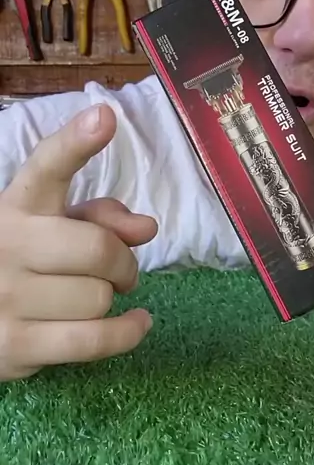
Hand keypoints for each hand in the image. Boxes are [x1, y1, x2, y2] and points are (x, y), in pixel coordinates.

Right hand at [0, 104, 157, 380]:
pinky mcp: (16, 346)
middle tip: (120, 272)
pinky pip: (94, 340)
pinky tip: (136, 323)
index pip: (46, 168)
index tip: (104, 118)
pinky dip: (127, 334)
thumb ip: (98, 216)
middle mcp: (7, 245)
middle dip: (123, 263)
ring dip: (110, 299)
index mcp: (17, 206)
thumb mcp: (52, 227)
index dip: (76, 143)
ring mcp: (7, 298)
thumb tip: (147, 227)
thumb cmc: (22, 263)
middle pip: (99, 249)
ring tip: (92, 298)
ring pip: (100, 298)